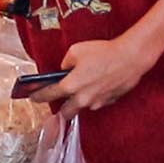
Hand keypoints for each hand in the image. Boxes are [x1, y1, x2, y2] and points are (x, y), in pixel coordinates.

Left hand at [41, 32, 155, 113]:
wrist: (130, 58)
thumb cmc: (104, 52)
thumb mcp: (77, 50)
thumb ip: (66, 62)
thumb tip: (65, 69)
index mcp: (70, 86)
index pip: (48, 95)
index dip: (38, 96)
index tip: (33, 97)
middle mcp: (82, 99)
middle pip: (65, 113)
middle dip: (60, 109)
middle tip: (59, 101)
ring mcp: (96, 102)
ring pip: (82, 108)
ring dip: (79, 102)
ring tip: (82, 89)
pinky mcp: (109, 102)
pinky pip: (97, 102)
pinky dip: (94, 97)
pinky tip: (98, 85)